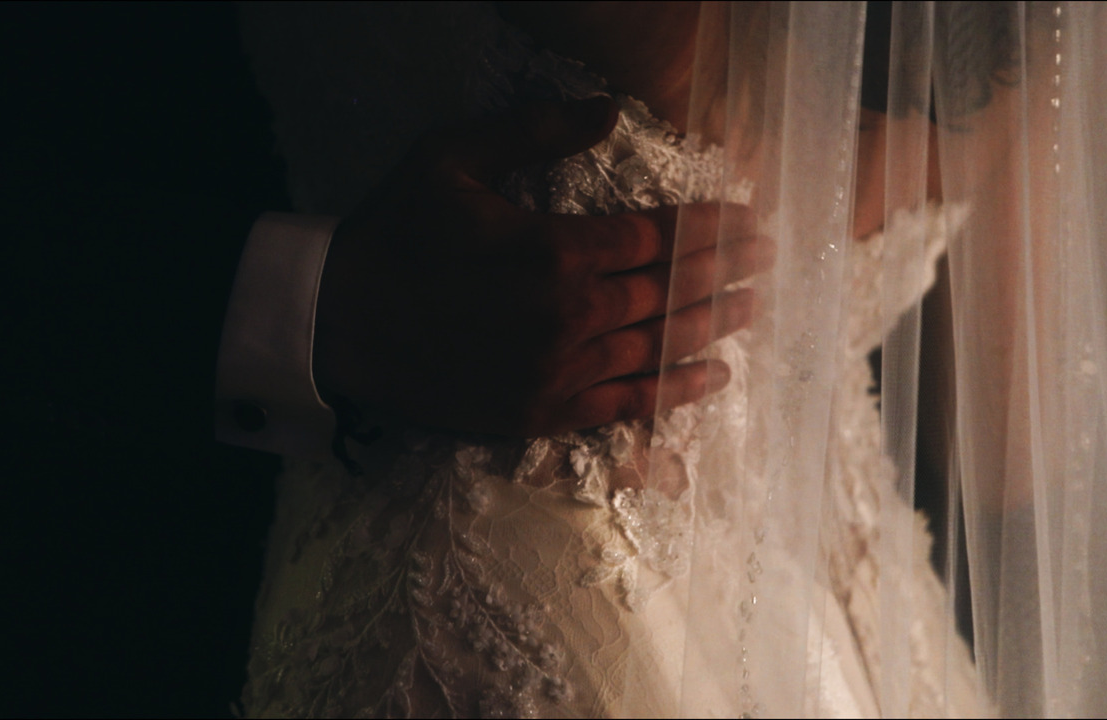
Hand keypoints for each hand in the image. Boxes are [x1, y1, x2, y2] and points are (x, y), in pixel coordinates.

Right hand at [313, 96, 768, 436]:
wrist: (336, 324)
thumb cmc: (394, 234)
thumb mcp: (452, 157)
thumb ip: (534, 130)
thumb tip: (609, 111)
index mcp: (553, 249)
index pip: (658, 236)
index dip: (711, 227)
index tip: (750, 220)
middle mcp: (568, 315)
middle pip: (671, 292)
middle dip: (728, 272)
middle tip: (770, 260)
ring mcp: (556, 370)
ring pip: (658, 349)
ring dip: (713, 328)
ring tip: (753, 310)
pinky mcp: (537, 413)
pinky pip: (623, 406)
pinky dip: (673, 393)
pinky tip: (711, 380)